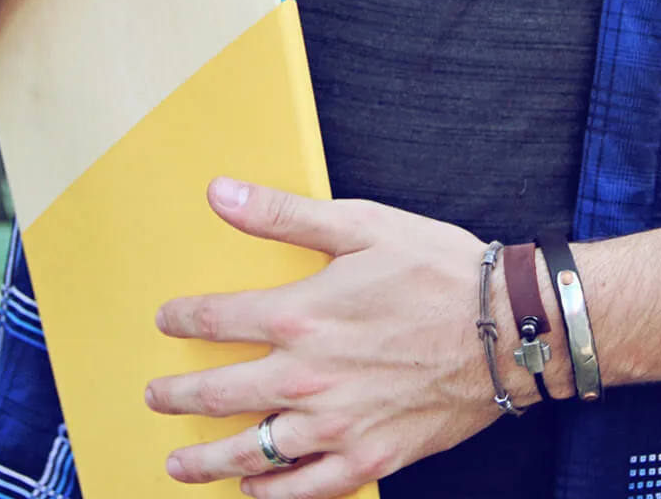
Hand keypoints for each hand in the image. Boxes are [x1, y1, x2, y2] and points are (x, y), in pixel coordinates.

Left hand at [145, 179, 534, 497]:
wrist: (505, 327)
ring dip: (204, 460)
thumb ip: (284, 213)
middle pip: (217, 394)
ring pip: (248, 453)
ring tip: (177, 463)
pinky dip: (269, 496)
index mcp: (300, 315)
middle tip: (155, 395)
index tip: (167, 319)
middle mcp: (305, 378)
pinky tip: (252, 493)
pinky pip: (302, 490)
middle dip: (176, 395)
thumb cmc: (436, 270)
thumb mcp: (362, 224)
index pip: (216, 320)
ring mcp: (334, 426)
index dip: (182, 319)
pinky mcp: (366, 458)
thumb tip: (220, 193)